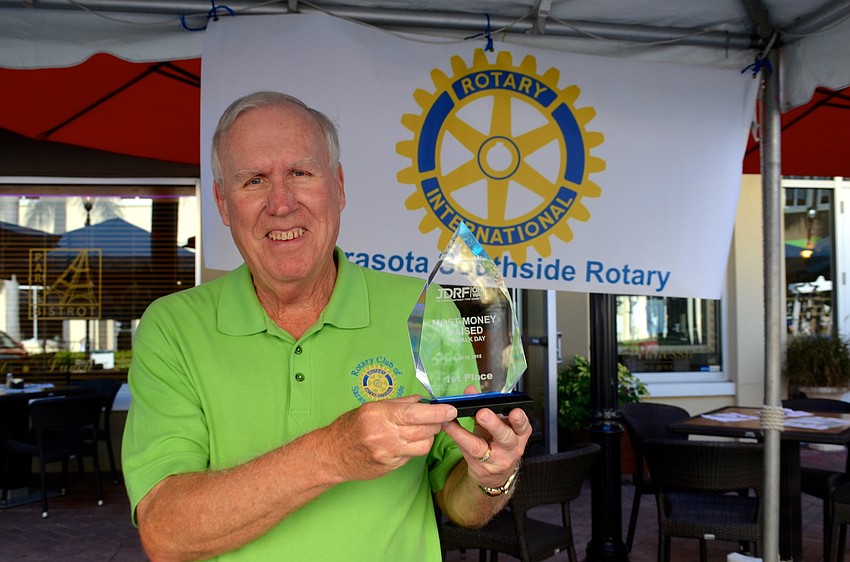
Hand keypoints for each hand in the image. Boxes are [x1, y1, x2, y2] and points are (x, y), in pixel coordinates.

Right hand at [326, 395, 457, 481]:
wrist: (332, 454)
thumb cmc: (351, 427)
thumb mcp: (372, 407)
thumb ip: (400, 404)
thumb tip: (423, 401)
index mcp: (380, 414)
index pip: (416, 413)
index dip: (437, 413)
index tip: (450, 410)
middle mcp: (385, 435)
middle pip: (424, 430)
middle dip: (436, 423)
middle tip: (439, 418)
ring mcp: (388, 453)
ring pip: (423, 446)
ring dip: (427, 437)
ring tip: (420, 431)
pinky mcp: (390, 467)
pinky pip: (412, 456)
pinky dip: (414, 448)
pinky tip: (405, 443)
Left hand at [441, 386, 531, 488]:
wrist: (495, 473)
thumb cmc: (498, 444)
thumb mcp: (497, 424)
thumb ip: (484, 406)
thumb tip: (470, 390)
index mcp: (519, 433)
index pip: (523, 426)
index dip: (519, 419)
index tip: (514, 411)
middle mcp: (510, 448)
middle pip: (505, 437)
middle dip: (494, 424)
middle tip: (482, 413)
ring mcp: (495, 460)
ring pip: (481, 448)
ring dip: (465, 433)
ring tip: (453, 422)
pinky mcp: (480, 467)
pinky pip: (465, 451)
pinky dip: (455, 437)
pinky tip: (447, 427)